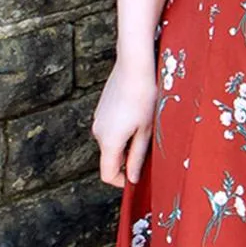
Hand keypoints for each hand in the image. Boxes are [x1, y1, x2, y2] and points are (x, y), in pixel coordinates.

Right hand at [92, 58, 157, 186]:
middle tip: (148, 148)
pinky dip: (121, 131)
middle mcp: (98, 132)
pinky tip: (137, 116)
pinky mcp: (101, 110)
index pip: (107, 174)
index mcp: (108, 141)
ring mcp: (97, 119)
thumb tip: (132, 178)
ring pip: (110, 143)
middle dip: (126, 160)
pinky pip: (109, 129)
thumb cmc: (144, 96)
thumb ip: (137, 157)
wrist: (134, 65)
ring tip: (144, 128)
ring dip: (125, 144)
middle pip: (109, 158)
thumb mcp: (146, 131)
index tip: (136, 177)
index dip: (121, 181)